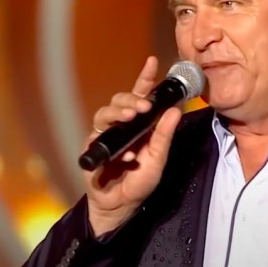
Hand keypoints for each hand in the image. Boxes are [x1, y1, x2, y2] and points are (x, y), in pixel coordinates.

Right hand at [84, 56, 182, 236]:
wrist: (120, 205)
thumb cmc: (139, 181)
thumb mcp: (157, 159)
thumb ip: (164, 135)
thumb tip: (175, 110)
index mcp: (139, 124)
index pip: (141, 96)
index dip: (145, 78)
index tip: (153, 61)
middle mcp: (121, 125)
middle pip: (120, 99)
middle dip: (131, 98)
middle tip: (144, 106)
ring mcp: (105, 135)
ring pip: (105, 112)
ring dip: (118, 112)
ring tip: (131, 117)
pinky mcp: (92, 147)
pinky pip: (97, 136)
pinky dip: (111, 142)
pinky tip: (124, 154)